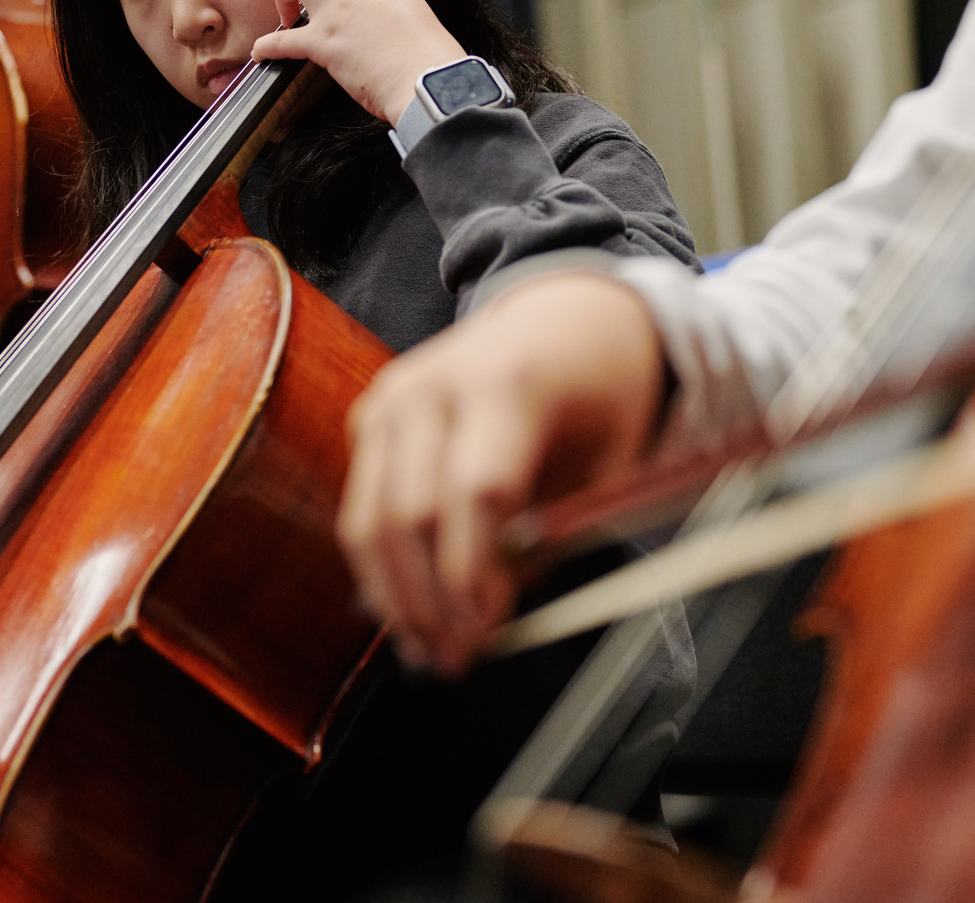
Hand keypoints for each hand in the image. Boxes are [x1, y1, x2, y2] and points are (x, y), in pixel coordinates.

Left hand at [250, 0, 465, 123]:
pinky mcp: (323, 44)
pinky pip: (281, 40)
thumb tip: (386, 11)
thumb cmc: (431, 57)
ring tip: (289, 13)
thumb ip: (395, 2)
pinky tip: (261, 52)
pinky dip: (267, 46)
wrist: (426, 82)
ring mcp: (337, 12)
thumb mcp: (416, 12)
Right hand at [337, 271, 665, 675]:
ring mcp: (392, 396)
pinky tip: (408, 608)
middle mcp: (434, 384)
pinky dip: (381, 564)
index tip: (488, 632)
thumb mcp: (611, 460)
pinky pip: (363, 505)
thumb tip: (496, 611)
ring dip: (394, 595)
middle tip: (453, 658)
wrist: (565, 316)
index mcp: (508, 382)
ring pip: (371, 517)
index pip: (476, 491)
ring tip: (425, 650)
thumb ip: (558, 532)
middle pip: (412, 512)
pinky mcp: (372, 415)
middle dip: (430, 600)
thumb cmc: (600, 391)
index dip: (476, 573)